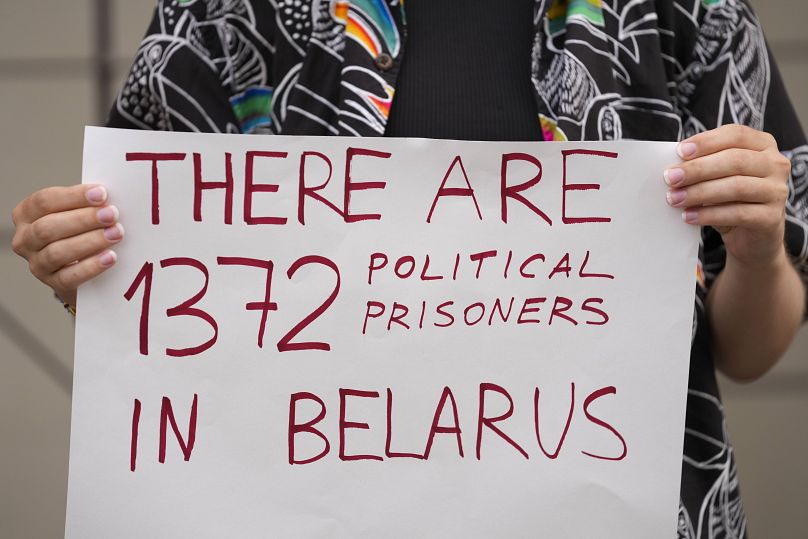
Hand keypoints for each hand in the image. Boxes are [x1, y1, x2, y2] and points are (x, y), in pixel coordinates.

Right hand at [11, 184, 123, 307]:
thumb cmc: (78, 232)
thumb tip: (109, 199)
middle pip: (48, 227)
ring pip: (57, 252)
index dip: (74, 196)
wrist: (78, 268)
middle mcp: (26, 239)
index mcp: (27, 214)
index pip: (44, 201)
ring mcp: (37, 263)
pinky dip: (91, 266)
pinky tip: (110, 257)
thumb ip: (86, 204)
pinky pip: (70, 277)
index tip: (102, 193)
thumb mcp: (76, 214)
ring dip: (90, 241)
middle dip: (83, 219)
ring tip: (116, 234)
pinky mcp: (53, 284)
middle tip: (112, 214)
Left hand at [664, 124, 791, 269]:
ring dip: (700, 192)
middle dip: (698, 169)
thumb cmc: (730, 199)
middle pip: (734, 160)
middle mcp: (775, 164)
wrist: (751, 237)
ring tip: (674, 199)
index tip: (680, 152)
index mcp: (762, 145)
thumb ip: (703, 165)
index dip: (707, 141)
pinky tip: (689, 216)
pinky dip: (709, 214)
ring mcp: (777, 190)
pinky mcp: (772, 217)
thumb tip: (673, 167)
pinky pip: (738, 213)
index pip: (736, 135)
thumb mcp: (717, 177)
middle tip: (670, 178)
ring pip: (736, 187)